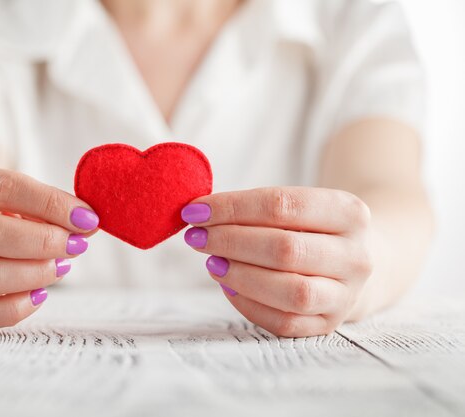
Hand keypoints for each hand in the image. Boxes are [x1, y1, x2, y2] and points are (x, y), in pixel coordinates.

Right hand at [0, 169, 98, 331]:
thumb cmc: (1, 221)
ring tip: (61, 268)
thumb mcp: (23, 205)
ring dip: (33, 273)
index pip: (1, 188)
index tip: (85, 218)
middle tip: (75, 246)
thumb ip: (54, 211)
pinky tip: (39, 296)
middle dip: (42, 241)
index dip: (49, 203)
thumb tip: (87, 223)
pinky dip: (14, 308)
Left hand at [181, 187, 372, 336]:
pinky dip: (248, 305)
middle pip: (285, 249)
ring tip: (212, 263)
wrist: (352, 262)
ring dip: (240, 276)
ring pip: (291, 291)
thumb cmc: (310, 228)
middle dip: (230, 242)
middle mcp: (356, 255)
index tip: (195, 210)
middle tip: (196, 237)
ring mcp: (346, 294)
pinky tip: (228, 286)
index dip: (232, 208)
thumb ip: (253, 208)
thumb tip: (198, 213)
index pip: (283, 205)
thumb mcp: (297, 207)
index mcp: (349, 212)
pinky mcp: (329, 324)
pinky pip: (284, 323)